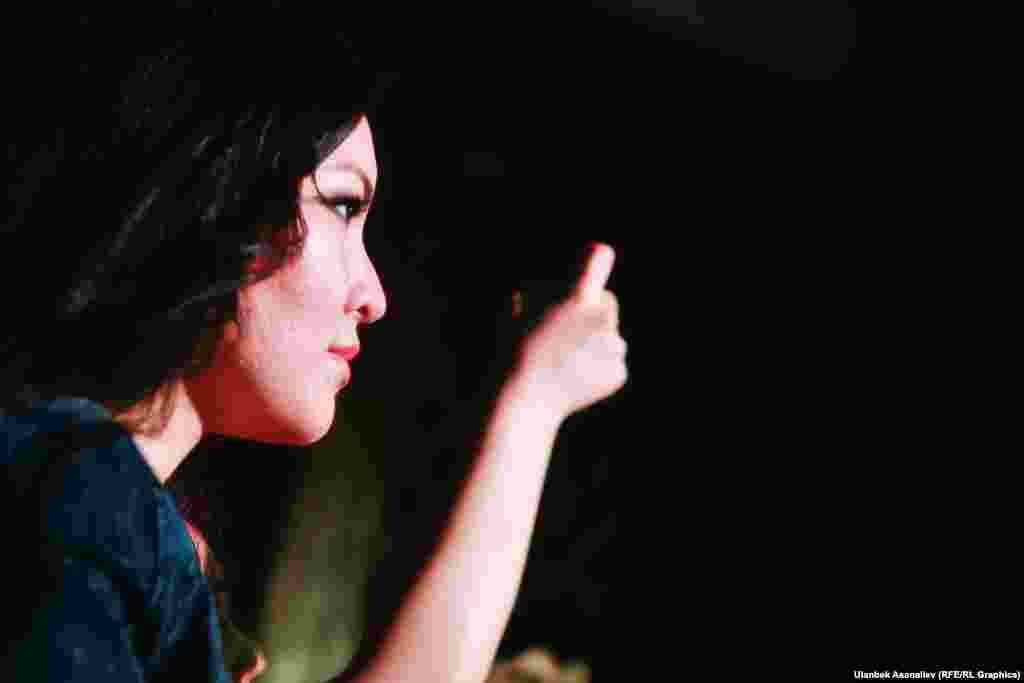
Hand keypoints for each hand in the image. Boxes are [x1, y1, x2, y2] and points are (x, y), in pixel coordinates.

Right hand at [511, 242, 627, 418]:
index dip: (597, 257)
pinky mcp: (618, 373)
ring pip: (611, 336)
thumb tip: (560, 290)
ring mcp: (612, 348)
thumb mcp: (516, 311)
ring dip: (595, 342)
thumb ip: (542, 293)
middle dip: (593, 311)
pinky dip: (598, 369)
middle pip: (607, 302)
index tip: (599, 254)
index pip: (597, 260)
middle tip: (564, 331)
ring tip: (563, 360)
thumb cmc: (512, 352)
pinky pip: (612, 363)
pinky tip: (573, 377)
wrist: (522, 400)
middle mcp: (601, 320)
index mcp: (576, 299)